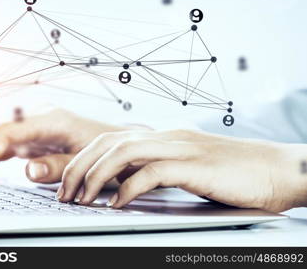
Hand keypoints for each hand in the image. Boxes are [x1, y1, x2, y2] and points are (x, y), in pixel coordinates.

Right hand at [0, 107, 128, 189]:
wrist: (118, 140)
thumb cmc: (106, 148)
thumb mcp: (87, 159)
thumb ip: (59, 165)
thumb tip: (29, 170)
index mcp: (49, 120)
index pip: (6, 132)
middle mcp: (36, 119)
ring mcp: (31, 128)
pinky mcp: (30, 138)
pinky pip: (0, 146)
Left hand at [58, 129, 306, 211]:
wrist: (277, 168)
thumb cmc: (233, 172)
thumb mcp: (187, 167)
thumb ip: (157, 170)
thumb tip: (126, 184)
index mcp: (162, 137)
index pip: (110, 139)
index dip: (84, 159)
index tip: (70, 182)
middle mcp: (166, 137)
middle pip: (108, 142)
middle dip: (80, 167)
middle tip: (65, 192)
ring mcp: (179, 148)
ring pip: (122, 153)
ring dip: (96, 177)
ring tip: (82, 199)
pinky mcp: (194, 166)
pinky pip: (151, 173)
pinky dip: (128, 188)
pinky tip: (116, 204)